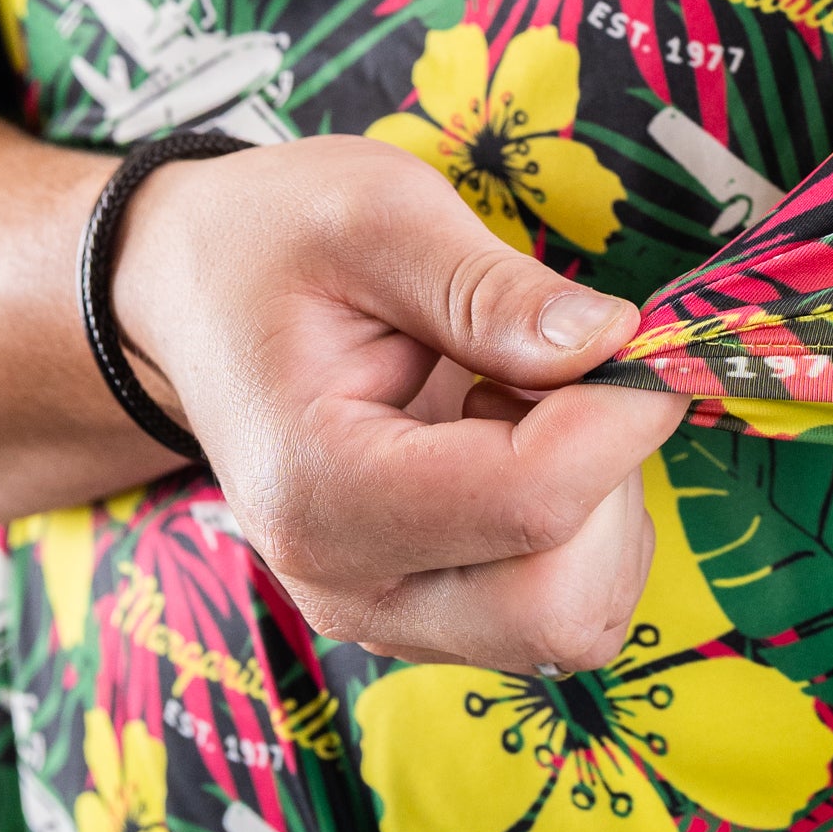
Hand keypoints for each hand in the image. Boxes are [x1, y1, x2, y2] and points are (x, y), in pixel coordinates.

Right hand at [112, 134, 686, 671]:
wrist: (195, 290)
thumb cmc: (273, 239)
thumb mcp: (377, 216)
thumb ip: (491, 287)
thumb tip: (611, 341)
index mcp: (320, 487)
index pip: (532, 500)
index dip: (622, 412)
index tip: (637, 332)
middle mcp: (350, 582)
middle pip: (563, 599)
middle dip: (610, 477)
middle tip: (562, 370)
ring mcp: (388, 608)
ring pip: (573, 616)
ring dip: (601, 502)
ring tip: (520, 394)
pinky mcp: (427, 603)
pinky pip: (556, 602)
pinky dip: (582, 523)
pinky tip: (517, 433)